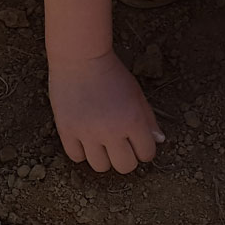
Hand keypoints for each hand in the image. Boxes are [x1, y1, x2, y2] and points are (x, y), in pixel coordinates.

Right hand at [49, 52, 162, 172]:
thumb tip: (158, 141)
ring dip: (104, 158)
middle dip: (126, 159)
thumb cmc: (111, 74)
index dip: (144, 149)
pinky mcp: (66, 130)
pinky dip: (82, 152)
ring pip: (100, 167)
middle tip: (121, 147)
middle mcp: (111, 130)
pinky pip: (76, 157)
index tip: (137, 142)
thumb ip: (148, 119)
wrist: (80, 58)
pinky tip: (84, 140)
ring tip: (102, 144)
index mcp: (133, 120)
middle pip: (125, 167)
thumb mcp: (136, 94)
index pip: (146, 154)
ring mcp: (87, 132)